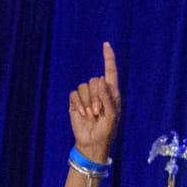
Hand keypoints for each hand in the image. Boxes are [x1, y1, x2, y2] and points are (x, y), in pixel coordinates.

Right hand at [68, 42, 120, 164]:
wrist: (91, 142)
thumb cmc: (106, 130)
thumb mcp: (111, 116)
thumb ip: (108, 98)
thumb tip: (101, 80)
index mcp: (112, 93)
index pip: (110, 72)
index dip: (108, 58)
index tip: (106, 44)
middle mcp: (99, 92)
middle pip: (94, 80)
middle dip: (96, 96)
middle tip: (98, 112)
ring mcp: (87, 96)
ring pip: (83, 87)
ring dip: (87, 102)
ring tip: (91, 115)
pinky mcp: (75, 101)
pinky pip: (74, 94)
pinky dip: (78, 104)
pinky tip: (82, 114)